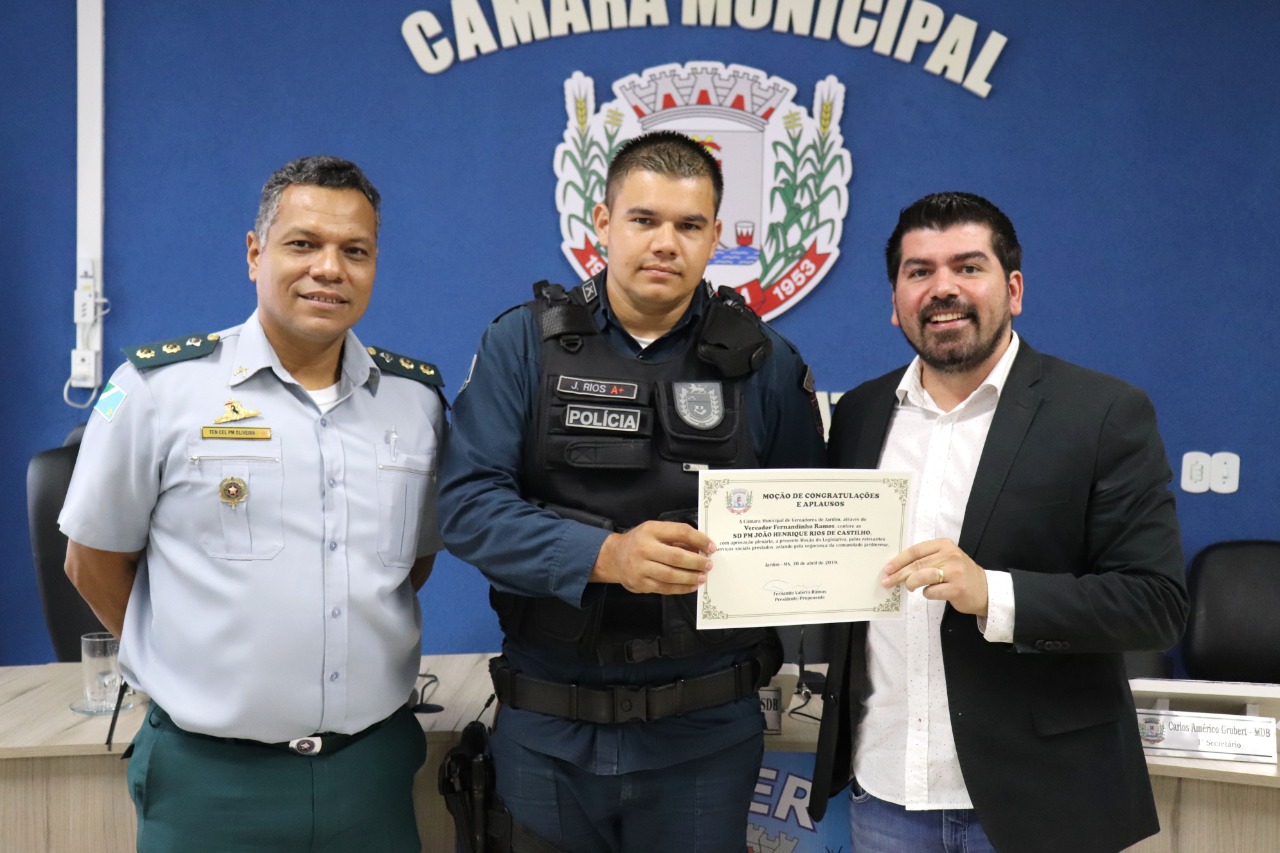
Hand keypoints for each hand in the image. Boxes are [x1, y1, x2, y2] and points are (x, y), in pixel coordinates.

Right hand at [590, 521, 714, 594]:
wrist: (613, 557)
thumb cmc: (640, 542)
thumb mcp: (655, 531)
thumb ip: (676, 538)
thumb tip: (701, 548)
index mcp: (650, 530)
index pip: (680, 532)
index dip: (699, 539)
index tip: (711, 547)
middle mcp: (644, 548)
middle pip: (676, 556)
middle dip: (696, 562)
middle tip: (708, 565)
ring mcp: (640, 567)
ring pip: (671, 575)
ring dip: (690, 577)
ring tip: (702, 577)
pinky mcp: (640, 584)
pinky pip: (664, 588)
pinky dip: (681, 588)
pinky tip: (691, 586)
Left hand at [881, 538, 988, 616]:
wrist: (985, 590)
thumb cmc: (959, 574)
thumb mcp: (945, 559)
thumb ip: (926, 559)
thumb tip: (898, 567)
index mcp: (944, 545)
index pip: (915, 551)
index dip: (899, 560)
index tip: (887, 568)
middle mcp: (950, 555)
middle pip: (917, 564)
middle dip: (899, 574)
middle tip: (887, 581)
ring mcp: (954, 572)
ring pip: (922, 576)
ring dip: (911, 583)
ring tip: (909, 587)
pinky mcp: (957, 588)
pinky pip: (932, 591)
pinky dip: (926, 593)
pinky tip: (930, 593)